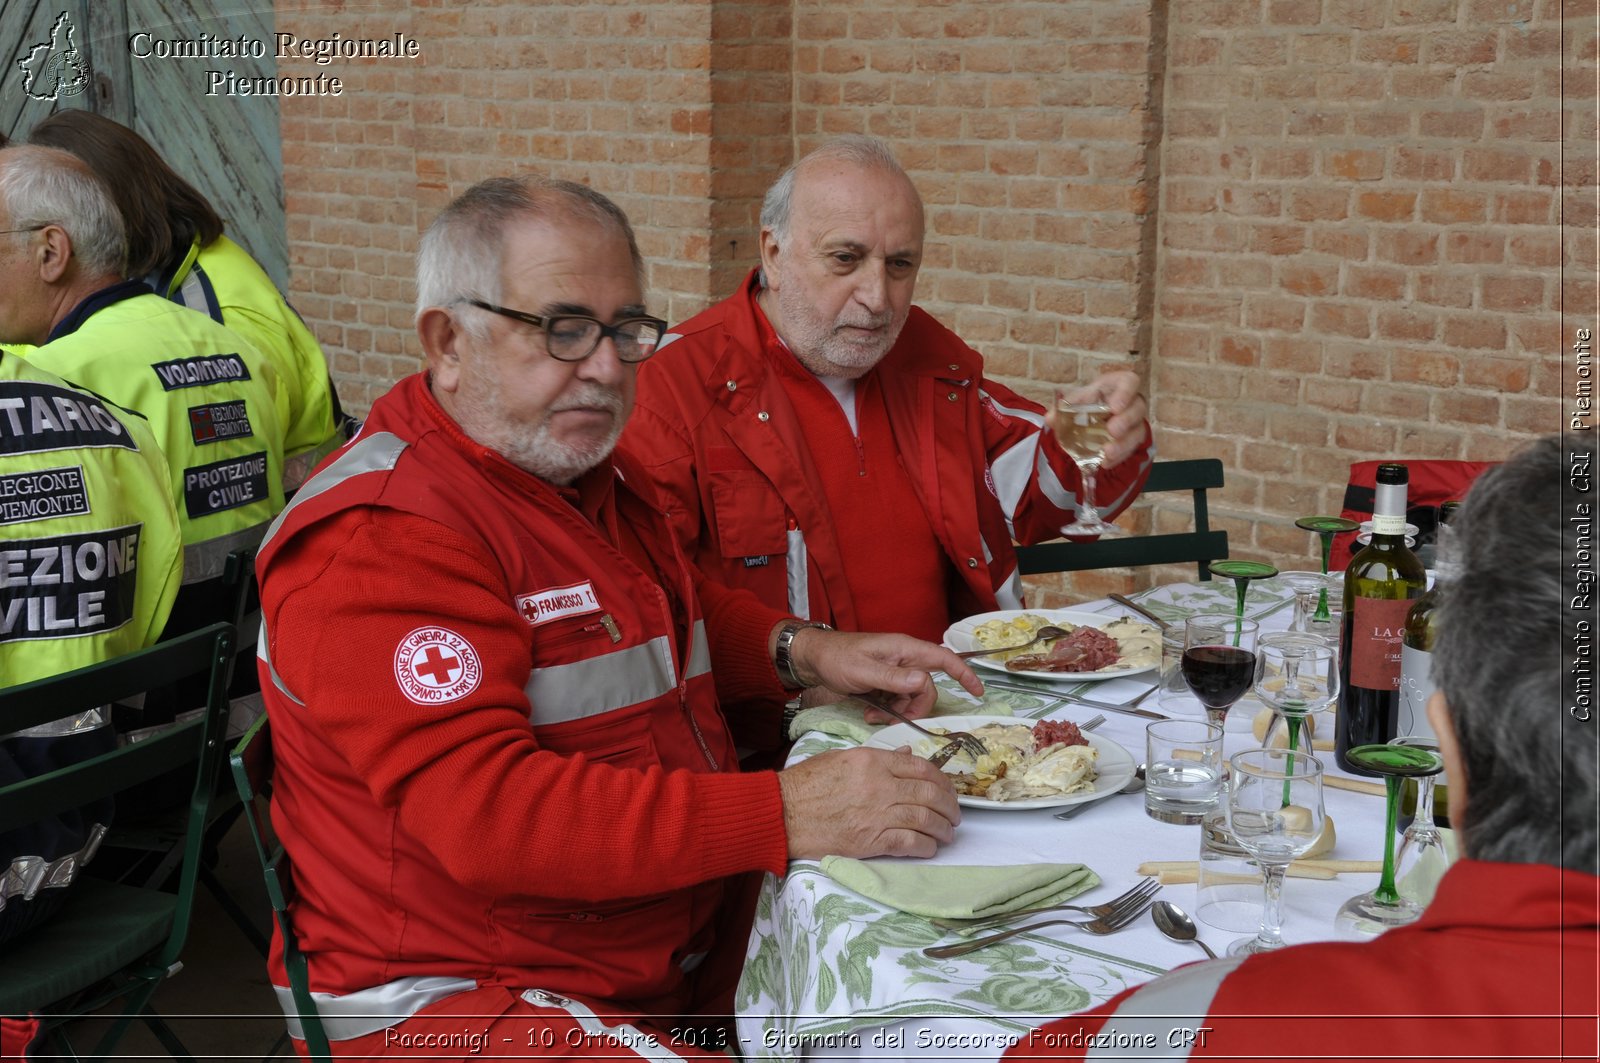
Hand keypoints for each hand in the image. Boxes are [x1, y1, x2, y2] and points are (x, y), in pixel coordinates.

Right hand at [779, 746, 960, 858]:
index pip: (920, 767)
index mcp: (872, 761)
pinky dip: (925, 846)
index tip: (947, 789)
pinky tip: (930, 847)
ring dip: (943, 828)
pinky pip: (909, 843)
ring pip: (925, 819)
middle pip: (930, 793)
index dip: (941, 779)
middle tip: (955, 814)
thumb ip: (877, 757)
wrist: (782, 812)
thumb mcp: (841, 757)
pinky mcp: (870, 840)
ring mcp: (876, 813)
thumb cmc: (806, 783)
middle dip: (950, 805)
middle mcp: (879, 785)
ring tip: (947, 833)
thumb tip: (906, 755)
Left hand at [783, 628, 984, 720]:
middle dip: (916, 707)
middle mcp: (905, 659)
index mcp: (905, 649)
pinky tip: (871, 714)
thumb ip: (893, 679)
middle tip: (895, 718)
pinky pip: (897, 700)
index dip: (964, 674)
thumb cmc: (837, 658)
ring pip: (912, 697)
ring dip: (898, 711)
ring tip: (874, 716)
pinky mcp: (886, 682)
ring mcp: (895, 671)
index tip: (977, 692)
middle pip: (927, 687)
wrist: (814, 658)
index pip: (944, 658)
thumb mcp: (863, 671)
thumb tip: (923, 683)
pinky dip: (888, 710)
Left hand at [1047, 368, 1148, 469]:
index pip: (1130, 381)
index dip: (1125, 393)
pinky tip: (1105, 462)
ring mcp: (1134, 422)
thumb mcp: (1075, 401)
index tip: (1114, 407)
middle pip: (1138, 408)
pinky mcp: (1132, 440)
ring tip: (1107, 452)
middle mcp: (1130, 402)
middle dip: (1126, 420)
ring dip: (1124, 443)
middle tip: (1112, 431)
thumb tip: (1050, 418)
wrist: (1090, 415)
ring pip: (1138, 431)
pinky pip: (1131, 449)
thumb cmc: (1086, 402)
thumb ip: (1064, 407)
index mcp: (1117, 385)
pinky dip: (1118, 457)